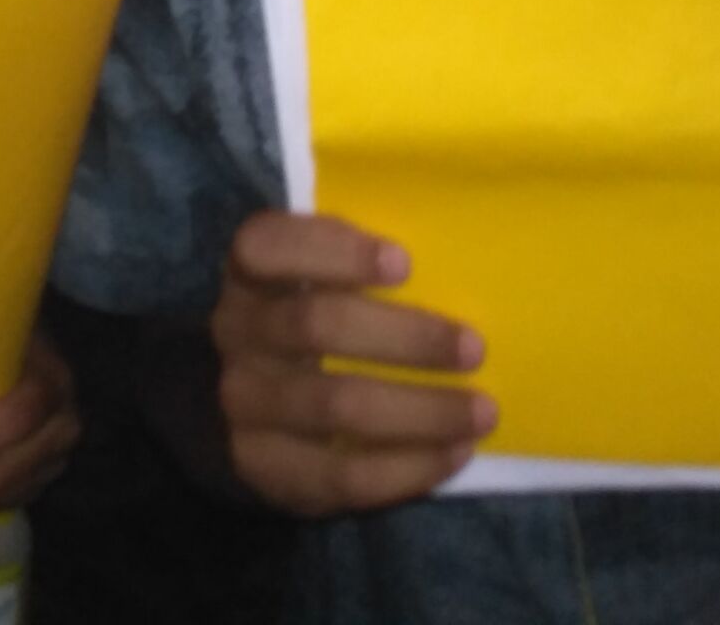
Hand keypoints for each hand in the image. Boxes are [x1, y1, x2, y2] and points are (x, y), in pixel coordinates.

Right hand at [211, 211, 493, 517]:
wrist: (243, 409)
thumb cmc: (307, 326)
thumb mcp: (312, 281)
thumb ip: (361, 262)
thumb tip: (458, 248)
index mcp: (250, 273)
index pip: (266, 246)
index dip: (333, 250)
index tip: (404, 263)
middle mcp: (237, 332)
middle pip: (315, 326)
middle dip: (405, 337)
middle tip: (474, 348)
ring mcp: (245, 404)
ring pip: (335, 405)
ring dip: (420, 410)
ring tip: (482, 411)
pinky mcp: (265, 468)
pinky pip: (342, 474)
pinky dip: (407, 467)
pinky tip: (455, 453)